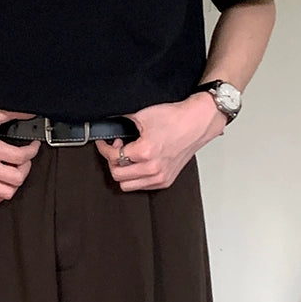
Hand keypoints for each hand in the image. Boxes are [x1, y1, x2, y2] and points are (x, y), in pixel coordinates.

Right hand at [0, 100, 40, 206]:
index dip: (32, 151)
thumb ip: (12, 114)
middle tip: (24, 159)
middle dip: (26, 168)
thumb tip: (30, 114)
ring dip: (15, 183)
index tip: (33, 146)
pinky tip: (2, 181)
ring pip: (6, 193)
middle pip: (16, 179)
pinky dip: (1, 193)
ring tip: (14, 171)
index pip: (20, 157)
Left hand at [95, 94, 227, 191]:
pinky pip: (142, 186)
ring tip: (128, 158)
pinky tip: (139, 163)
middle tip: (117, 149)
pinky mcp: (166, 181)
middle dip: (112, 162)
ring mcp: (160, 177)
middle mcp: (153, 168)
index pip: (113, 158)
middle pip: (118, 176)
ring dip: (123, 172)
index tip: (104, 144)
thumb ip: (123, 123)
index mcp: (146, 152)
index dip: (104, 149)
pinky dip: (136, 177)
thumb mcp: (143, 115)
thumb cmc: (175, 118)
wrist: (196, 123)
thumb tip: (111, 126)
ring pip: (128, 186)